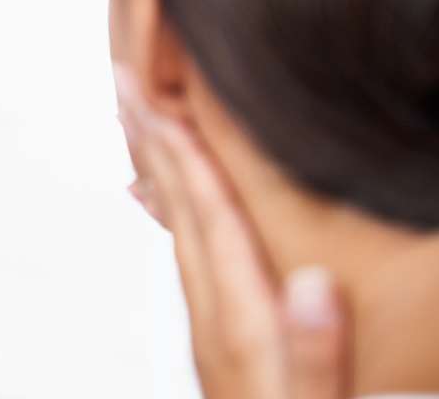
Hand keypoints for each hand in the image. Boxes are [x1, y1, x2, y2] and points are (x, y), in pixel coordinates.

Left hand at [114, 66, 350, 398]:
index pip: (207, 219)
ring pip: (177, 227)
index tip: (154, 98)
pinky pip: (188, 254)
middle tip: (123, 82)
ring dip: (157, 169)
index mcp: (240, 321)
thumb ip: (315, 357)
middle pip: (177, 210)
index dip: (181, 155)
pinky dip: (173, 215)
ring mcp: (210, 323)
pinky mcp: (219, 335)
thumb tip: (314, 286)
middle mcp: (213, 313)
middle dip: (152, 143)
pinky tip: (160, 200)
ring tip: (140, 122)